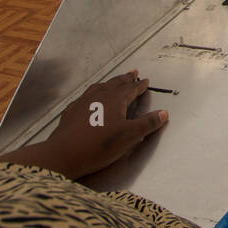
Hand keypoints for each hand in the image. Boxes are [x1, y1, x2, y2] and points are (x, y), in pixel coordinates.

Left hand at [0, 71, 166, 179]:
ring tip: (113, 82)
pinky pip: (84, 97)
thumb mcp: (130, 136)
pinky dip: (92, 94)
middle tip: (132, 72)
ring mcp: (83, 102)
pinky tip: (90, 99)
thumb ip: (147, 123)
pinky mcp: (71, 112)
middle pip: (115, 83)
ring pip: (99, 87)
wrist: (64, 154)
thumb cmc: (98, 145)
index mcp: (115, 99)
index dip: (139, 85)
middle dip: (125, 78)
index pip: (131, 88)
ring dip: (109, 83)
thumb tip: (163, 113)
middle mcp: (99, 96)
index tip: (145, 81)